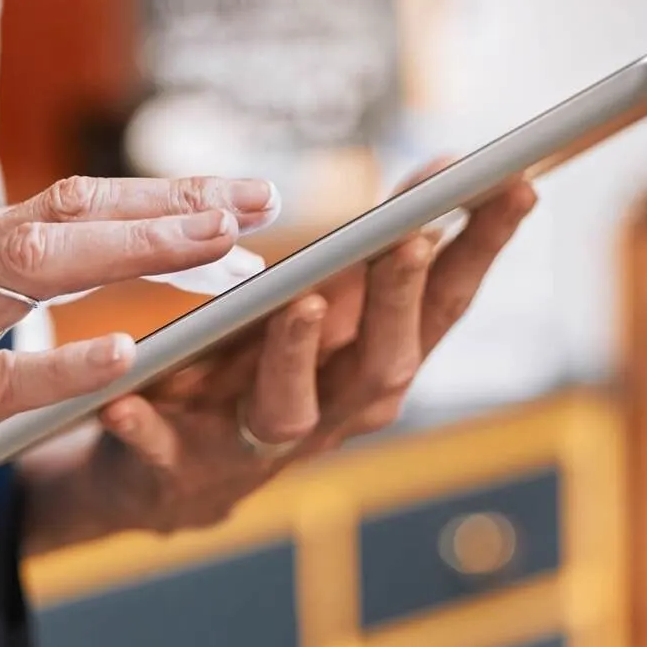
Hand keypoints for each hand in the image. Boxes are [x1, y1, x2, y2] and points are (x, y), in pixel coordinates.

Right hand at [0, 175, 277, 599]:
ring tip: (221, 247)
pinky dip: (63, 361)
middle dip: (174, 204)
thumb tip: (113, 258)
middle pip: (68, 213)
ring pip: (39, 268)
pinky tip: (129, 355)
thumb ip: (6, 293)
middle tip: (262, 202)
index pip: (70, 200)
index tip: (243, 195)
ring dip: (138, 252)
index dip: (162, 195)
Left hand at [19, 174, 537, 548]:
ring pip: (291, 409)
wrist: (157, 477)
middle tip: (412, 236)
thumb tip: (446, 170)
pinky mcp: (178, 473)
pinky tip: (128, 399)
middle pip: (384, 363)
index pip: (444, 306)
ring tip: (300, 302)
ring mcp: (256, 449)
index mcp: (370, 365)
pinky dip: (150, 426)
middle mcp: (331, 413)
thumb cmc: (251, 370)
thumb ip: (371, 254)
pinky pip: (164, 451)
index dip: (483, 251)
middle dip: (400, 300)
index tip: (518, 184)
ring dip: (296, 354)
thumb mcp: (317, 304)